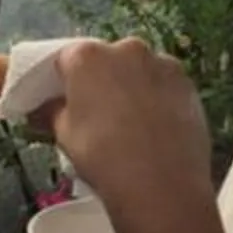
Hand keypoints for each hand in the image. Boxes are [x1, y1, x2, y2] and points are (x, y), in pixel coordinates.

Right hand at [33, 39, 213, 222]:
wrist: (160, 184)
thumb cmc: (102, 157)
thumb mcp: (64, 135)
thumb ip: (53, 112)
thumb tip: (45, 108)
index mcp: (87, 57)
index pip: (66, 58)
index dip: (63, 80)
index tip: (63, 100)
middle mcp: (126, 49)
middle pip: (106, 59)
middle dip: (100, 80)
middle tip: (97, 113)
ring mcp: (161, 63)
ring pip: (138, 69)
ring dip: (132, 86)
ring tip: (131, 123)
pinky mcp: (187, 82)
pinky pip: (164, 83)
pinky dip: (158, 96)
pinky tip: (156, 125)